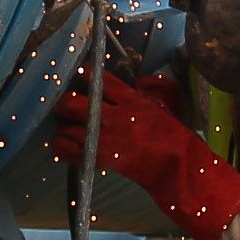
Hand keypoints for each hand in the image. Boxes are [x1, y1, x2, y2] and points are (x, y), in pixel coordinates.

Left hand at [49, 73, 239, 239]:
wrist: (177, 165)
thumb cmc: (170, 134)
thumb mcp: (155, 106)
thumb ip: (132, 96)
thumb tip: (115, 87)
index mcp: (129, 100)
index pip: (97, 79)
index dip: (83, 74)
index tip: (79, 75)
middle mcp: (113, 117)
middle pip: (72, 103)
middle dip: (63, 102)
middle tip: (64, 103)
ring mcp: (104, 140)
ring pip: (66, 127)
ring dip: (63, 126)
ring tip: (67, 127)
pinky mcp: (100, 159)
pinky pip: (67, 151)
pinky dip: (62, 147)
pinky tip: (66, 144)